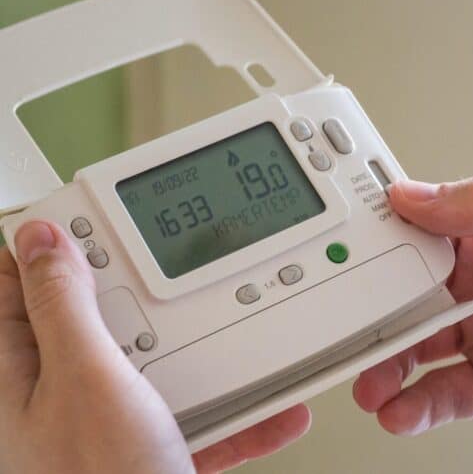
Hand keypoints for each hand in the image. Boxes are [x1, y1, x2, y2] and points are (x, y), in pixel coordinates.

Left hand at [0, 221, 309, 473]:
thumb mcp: (85, 383)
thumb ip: (63, 308)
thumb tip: (44, 240)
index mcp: (17, 367)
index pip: (15, 276)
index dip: (49, 237)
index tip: (90, 211)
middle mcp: (55, 388)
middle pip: (90, 308)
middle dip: (133, 286)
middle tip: (173, 266)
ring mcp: (104, 413)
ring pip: (150, 354)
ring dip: (195, 343)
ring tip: (230, 328)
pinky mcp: (145, 438)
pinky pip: (188, 406)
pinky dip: (228, 404)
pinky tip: (269, 400)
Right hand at [354, 176, 472, 434]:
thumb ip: (470, 201)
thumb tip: (405, 194)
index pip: (408, 245)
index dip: (373, 255)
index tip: (343, 265)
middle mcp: (472, 289)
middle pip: (402, 305)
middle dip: (371, 324)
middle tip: (349, 335)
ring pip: (414, 355)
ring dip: (384, 373)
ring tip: (367, 386)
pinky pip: (444, 395)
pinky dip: (417, 407)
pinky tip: (397, 411)